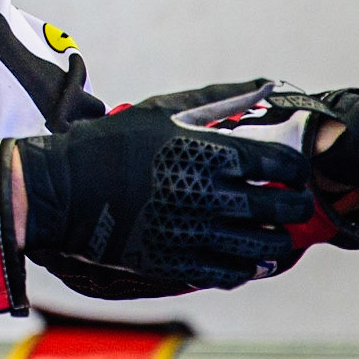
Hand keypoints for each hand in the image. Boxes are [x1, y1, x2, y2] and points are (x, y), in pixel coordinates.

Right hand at [14, 81, 313, 290]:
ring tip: (276, 232)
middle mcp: (204, 193)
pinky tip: (251, 261)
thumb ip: (220, 100)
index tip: (290, 170)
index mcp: (205, 152)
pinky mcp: (175, 262)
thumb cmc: (113, 143)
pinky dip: (247, 268)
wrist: (62, 190)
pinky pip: (228, 273)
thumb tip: (270, 84)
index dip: (291, 167)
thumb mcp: (164, 112)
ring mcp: (191, 231)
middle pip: (276, 205)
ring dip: (275, 239)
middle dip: (294, 204)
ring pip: (258, 244)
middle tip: (295, 202)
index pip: (274, 163)